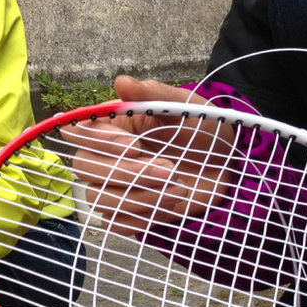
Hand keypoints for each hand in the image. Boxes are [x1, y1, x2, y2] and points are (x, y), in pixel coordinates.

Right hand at [65, 76, 234, 235]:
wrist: (228, 165)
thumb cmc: (202, 129)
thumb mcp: (185, 105)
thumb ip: (153, 95)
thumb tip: (122, 82)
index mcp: (111, 126)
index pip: (77, 132)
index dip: (99, 141)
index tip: (135, 145)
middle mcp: (105, 156)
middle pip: (84, 168)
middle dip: (127, 172)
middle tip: (169, 168)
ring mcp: (114, 187)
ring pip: (99, 198)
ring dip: (139, 197)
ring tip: (180, 188)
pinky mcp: (128, 213)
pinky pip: (118, 223)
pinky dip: (144, 217)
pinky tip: (172, 203)